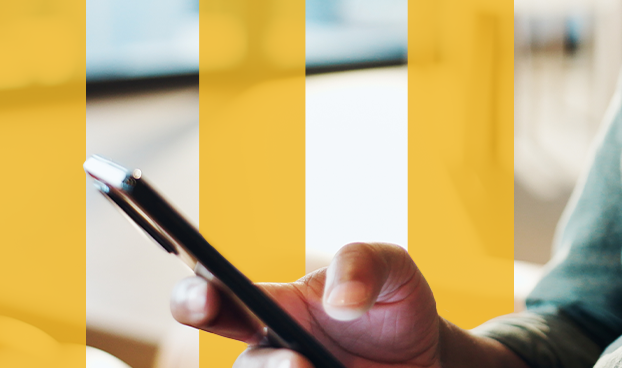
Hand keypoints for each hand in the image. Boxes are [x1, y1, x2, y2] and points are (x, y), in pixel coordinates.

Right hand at [170, 242, 523, 367]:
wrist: (426, 355)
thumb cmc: (395, 302)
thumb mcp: (392, 268)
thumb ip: (363, 264)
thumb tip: (340, 302)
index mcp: (278, 305)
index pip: (221, 297)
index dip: (195, 296)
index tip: (207, 296)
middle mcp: (273, 351)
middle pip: (243, 366)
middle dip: (259, 365)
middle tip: (298, 360)